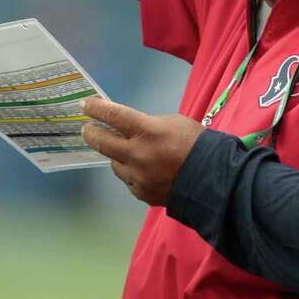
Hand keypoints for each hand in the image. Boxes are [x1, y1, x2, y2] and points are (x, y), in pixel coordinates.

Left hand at [81, 97, 204, 206]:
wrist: (214, 181)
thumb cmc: (197, 144)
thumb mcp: (174, 122)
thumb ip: (148, 125)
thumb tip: (130, 129)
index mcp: (147, 131)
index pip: (113, 116)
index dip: (96, 109)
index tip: (85, 105)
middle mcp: (137, 154)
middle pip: (101, 142)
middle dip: (91, 133)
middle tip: (88, 129)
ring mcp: (137, 176)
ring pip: (115, 164)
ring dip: (118, 157)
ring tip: (131, 154)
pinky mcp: (141, 193)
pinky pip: (129, 180)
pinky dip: (133, 173)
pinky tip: (146, 171)